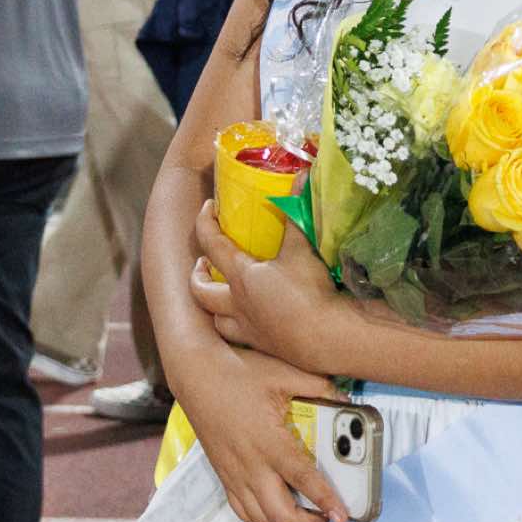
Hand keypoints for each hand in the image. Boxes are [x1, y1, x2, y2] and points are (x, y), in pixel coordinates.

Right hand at [170, 342, 346, 521]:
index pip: (303, 479)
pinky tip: (274, 509)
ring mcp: (234, 473)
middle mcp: (250, 464)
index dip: (325, 500)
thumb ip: (319, 387)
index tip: (342, 514)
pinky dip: (260, 518)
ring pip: (259, 517)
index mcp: (269, 441)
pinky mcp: (223, 474)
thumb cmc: (239, 373)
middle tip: (326, 516)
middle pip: (279, 512)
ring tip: (305, 516)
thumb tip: (345, 397)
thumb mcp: (285, 374)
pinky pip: (241, 509)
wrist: (198, 375)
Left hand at [190, 197, 342, 372]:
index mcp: (242, 277)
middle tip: (202, 264)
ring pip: (216, 320)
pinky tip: (248, 322)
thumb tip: (300, 176)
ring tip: (220, 296)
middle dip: (197, 277)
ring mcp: (248, 328)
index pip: (213, 245)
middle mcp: (237, 304)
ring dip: (213, 307)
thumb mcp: (302, 249)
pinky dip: (236, 327)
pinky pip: (238, 338)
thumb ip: (297, 214)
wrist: (323, 337)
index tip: (208, 208)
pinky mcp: (264, 345)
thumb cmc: (309, 291)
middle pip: (201, 292)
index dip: (206, 223)